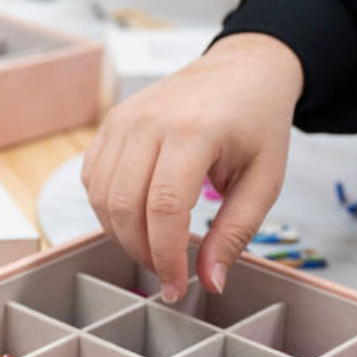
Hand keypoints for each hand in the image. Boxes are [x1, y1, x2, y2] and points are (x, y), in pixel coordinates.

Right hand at [81, 34, 303, 301]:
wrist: (242, 69)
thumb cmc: (257, 122)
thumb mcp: (264, 180)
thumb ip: (235, 233)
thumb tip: (210, 281)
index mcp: (194, 131)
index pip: (163, 209)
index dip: (165, 257)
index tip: (178, 287)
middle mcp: (148, 122)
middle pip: (124, 206)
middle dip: (141, 252)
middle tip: (166, 274)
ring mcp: (123, 120)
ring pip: (101, 196)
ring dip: (121, 234)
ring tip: (153, 248)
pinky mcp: (110, 123)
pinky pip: (93, 178)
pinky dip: (107, 208)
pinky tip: (137, 217)